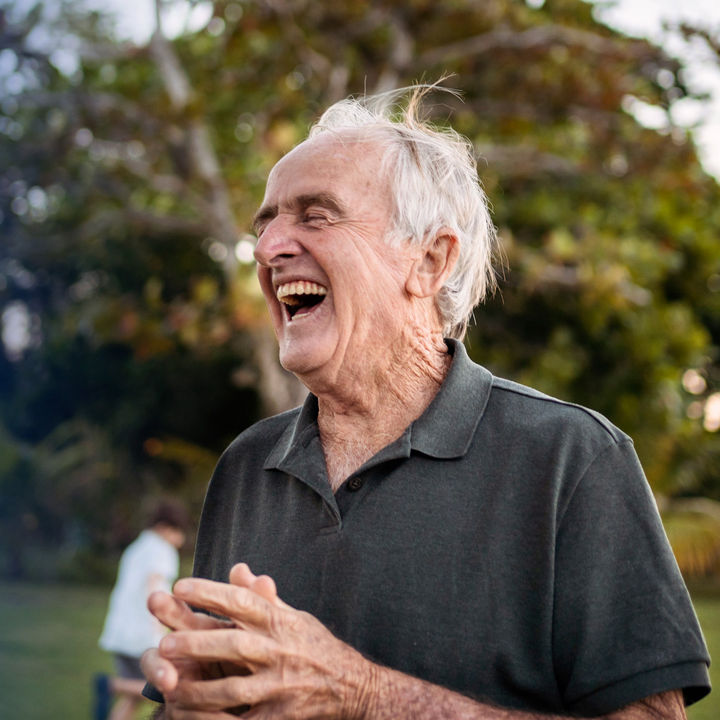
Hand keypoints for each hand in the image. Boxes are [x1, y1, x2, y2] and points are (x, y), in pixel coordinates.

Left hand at [154, 563, 376, 718]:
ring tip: (169, 685)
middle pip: (235, 644)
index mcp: (280, 622)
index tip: (179, 586)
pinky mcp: (279, 716)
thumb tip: (237, 568)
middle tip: (165, 643)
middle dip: (198, 643)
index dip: (211, 592)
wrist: (351, 685)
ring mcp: (279, 686)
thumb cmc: (315, 645)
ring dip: (199, 689)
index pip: (242, 601)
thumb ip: (262, 596)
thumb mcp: (294, 616)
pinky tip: (193, 719)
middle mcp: (279, 650)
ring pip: (234, 689)